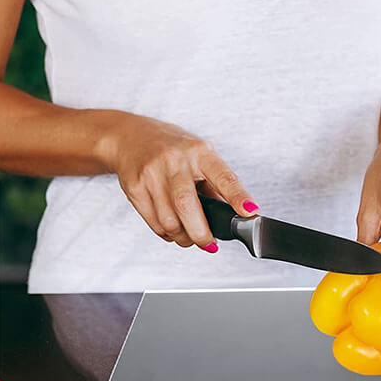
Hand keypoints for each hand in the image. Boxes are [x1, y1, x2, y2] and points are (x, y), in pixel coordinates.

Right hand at [99, 113, 258, 250]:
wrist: (130, 137)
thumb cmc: (174, 150)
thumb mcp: (201, 156)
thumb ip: (217, 185)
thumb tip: (236, 217)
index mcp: (199, 153)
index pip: (223, 177)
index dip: (238, 197)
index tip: (250, 212)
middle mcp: (174, 161)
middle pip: (187, 206)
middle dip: (201, 234)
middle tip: (210, 244)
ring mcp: (151, 174)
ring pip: (169, 222)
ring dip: (184, 238)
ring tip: (191, 237)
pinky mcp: (134, 188)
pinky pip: (154, 224)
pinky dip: (168, 234)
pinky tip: (174, 229)